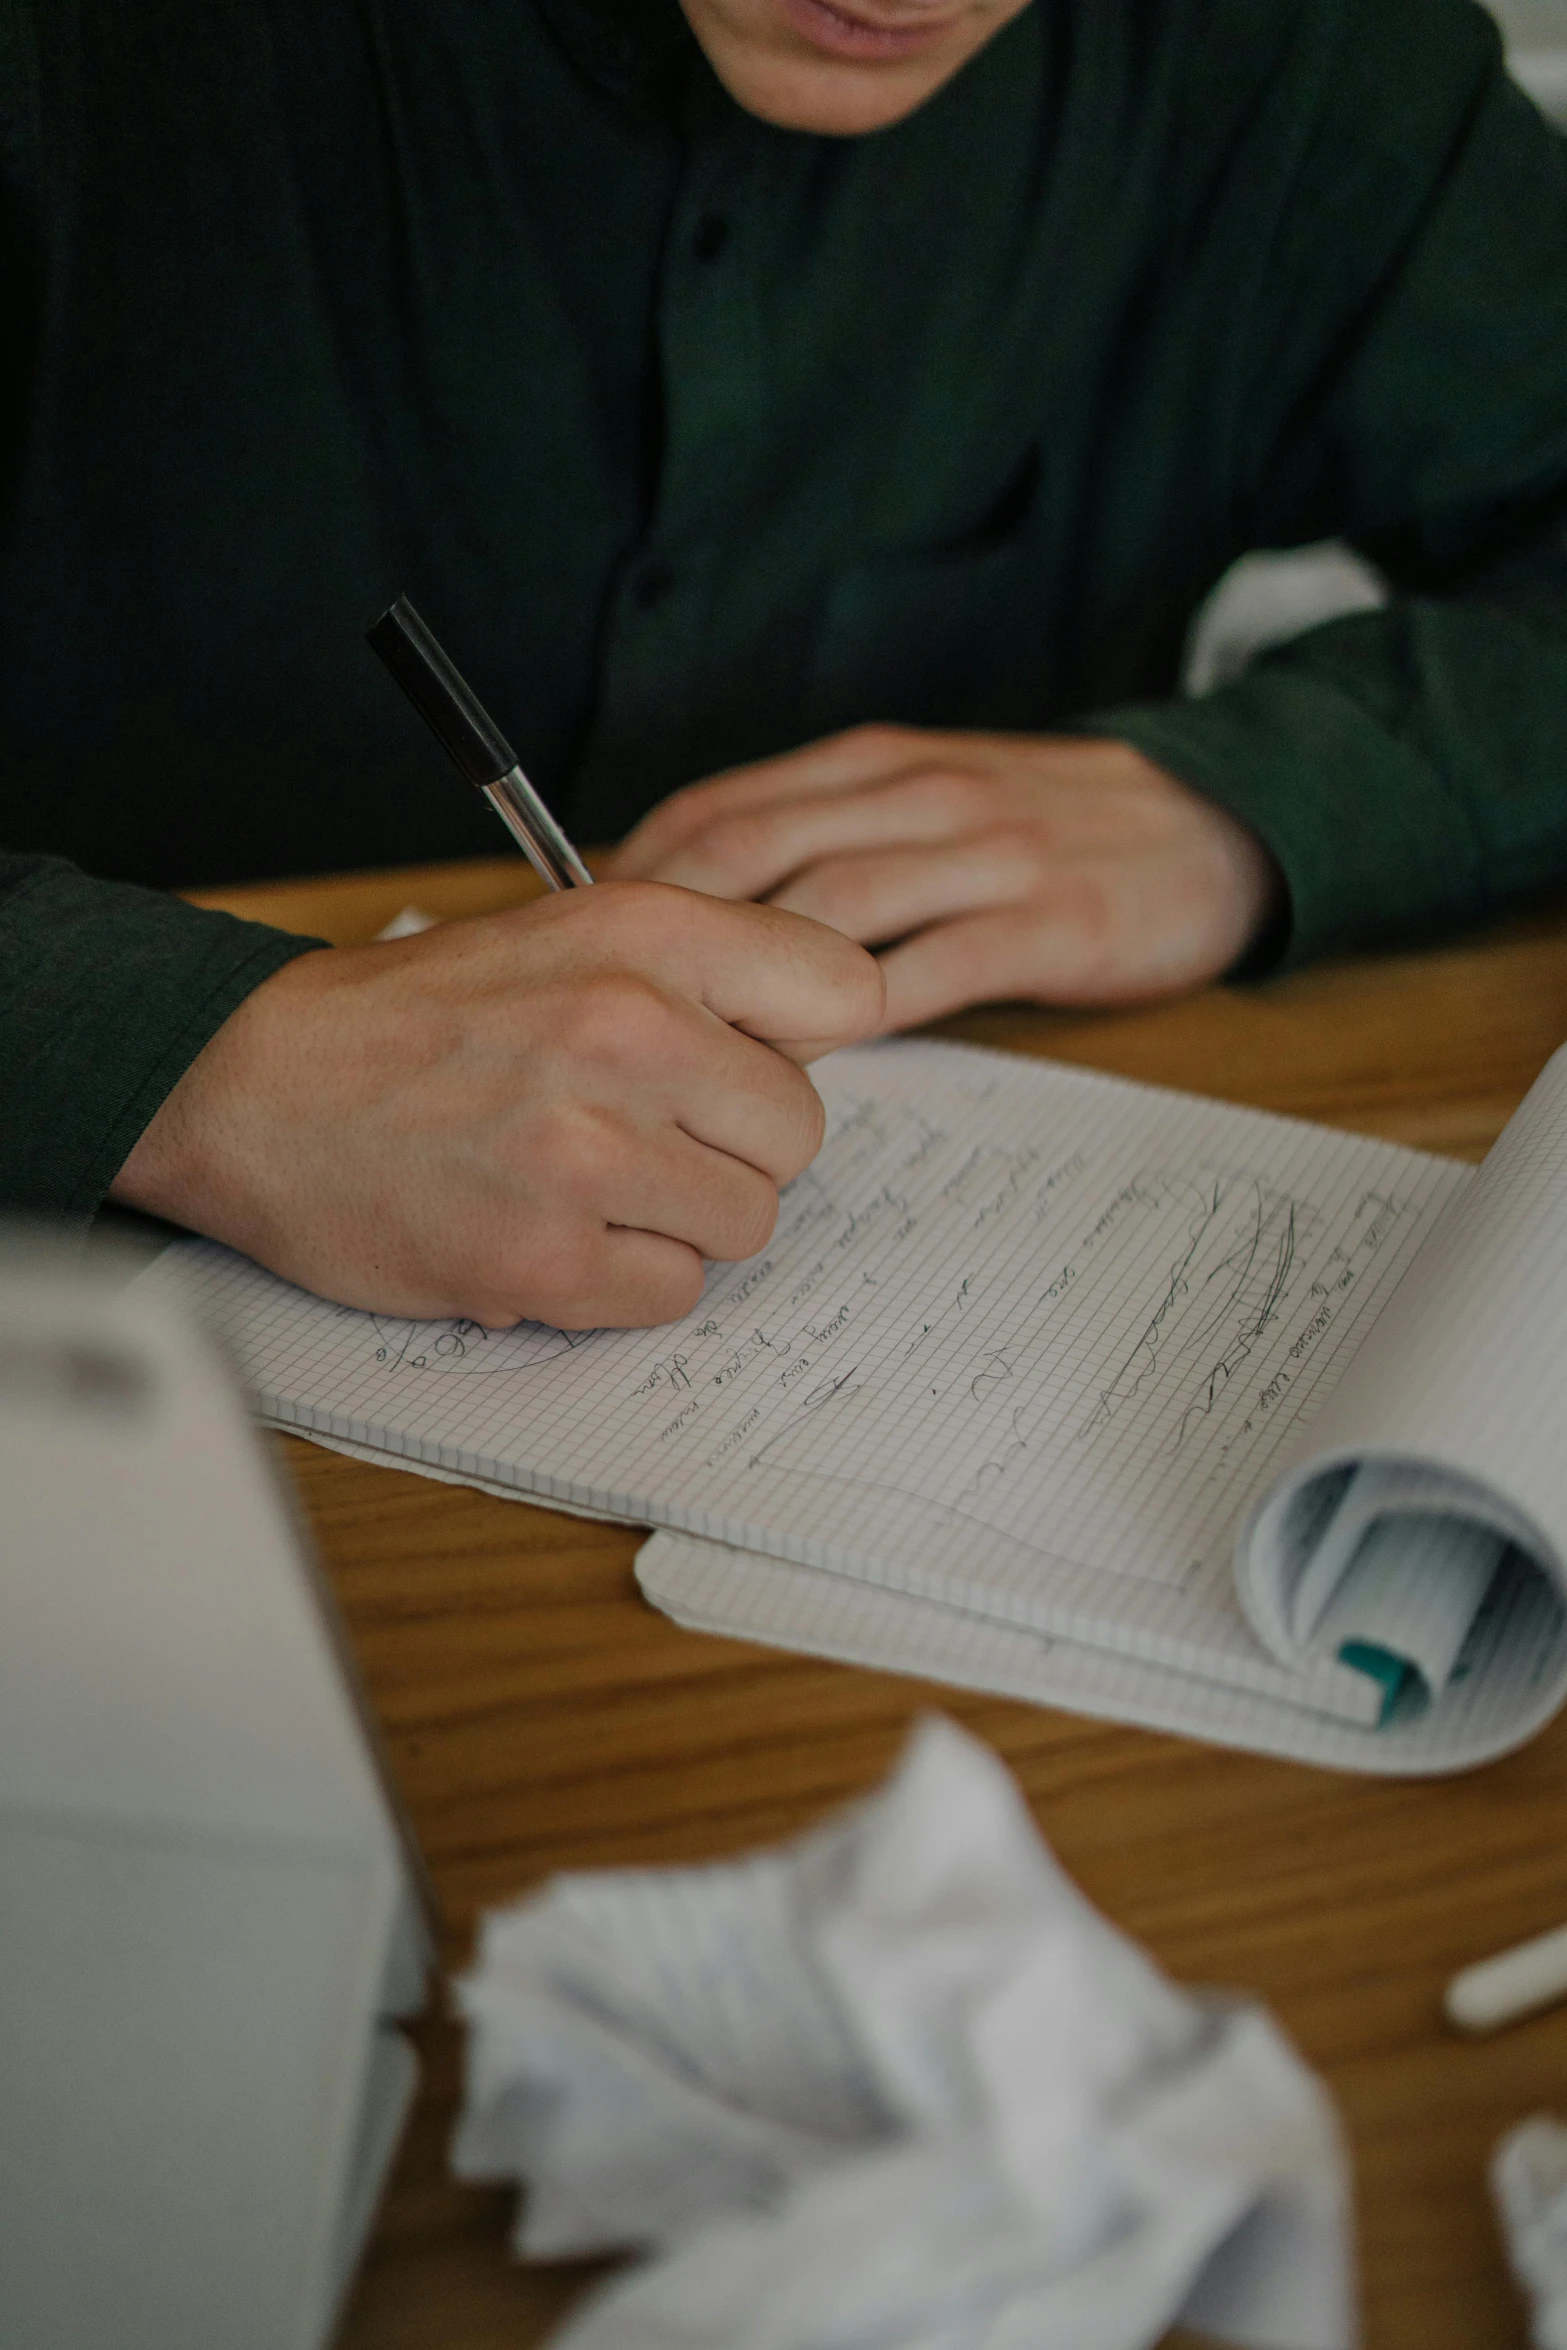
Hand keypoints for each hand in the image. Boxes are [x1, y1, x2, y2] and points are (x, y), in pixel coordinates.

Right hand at [110, 883, 883, 1327]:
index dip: (803, 1038)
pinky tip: (553, 1231)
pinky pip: (672, 1293)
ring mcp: (588, 1151)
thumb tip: (832, 1033)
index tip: (744, 1057)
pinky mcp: (548, 1256)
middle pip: (799, 1131)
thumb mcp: (570, 936)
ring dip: (679, 1221)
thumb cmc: (420, 1020)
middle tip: (644, 1135)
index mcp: (643, 933)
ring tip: (588, 1183)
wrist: (257, 1085)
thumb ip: (705, 972)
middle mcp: (626, 1030)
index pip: (848, 988)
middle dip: (734, 1147)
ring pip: (747, 1222)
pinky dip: (622, 1281)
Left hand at [609, 726, 1280, 1028]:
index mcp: (877, 763)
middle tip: (610, 1015)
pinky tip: (804, 1060)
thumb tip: (698, 902)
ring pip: (830, 915)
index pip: (722, 809)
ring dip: (746, 986)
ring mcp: (985, 855)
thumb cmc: (1050, 827)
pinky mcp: (1046, 923)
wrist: (1217, 821)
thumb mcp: (929, 798)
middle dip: (664, 938)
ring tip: (689, 1053)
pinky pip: (927, 971)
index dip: (638, 878)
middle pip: (753, 855)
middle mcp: (919, 794)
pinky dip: (852, 1017)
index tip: (582, 949)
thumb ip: (828, 833)